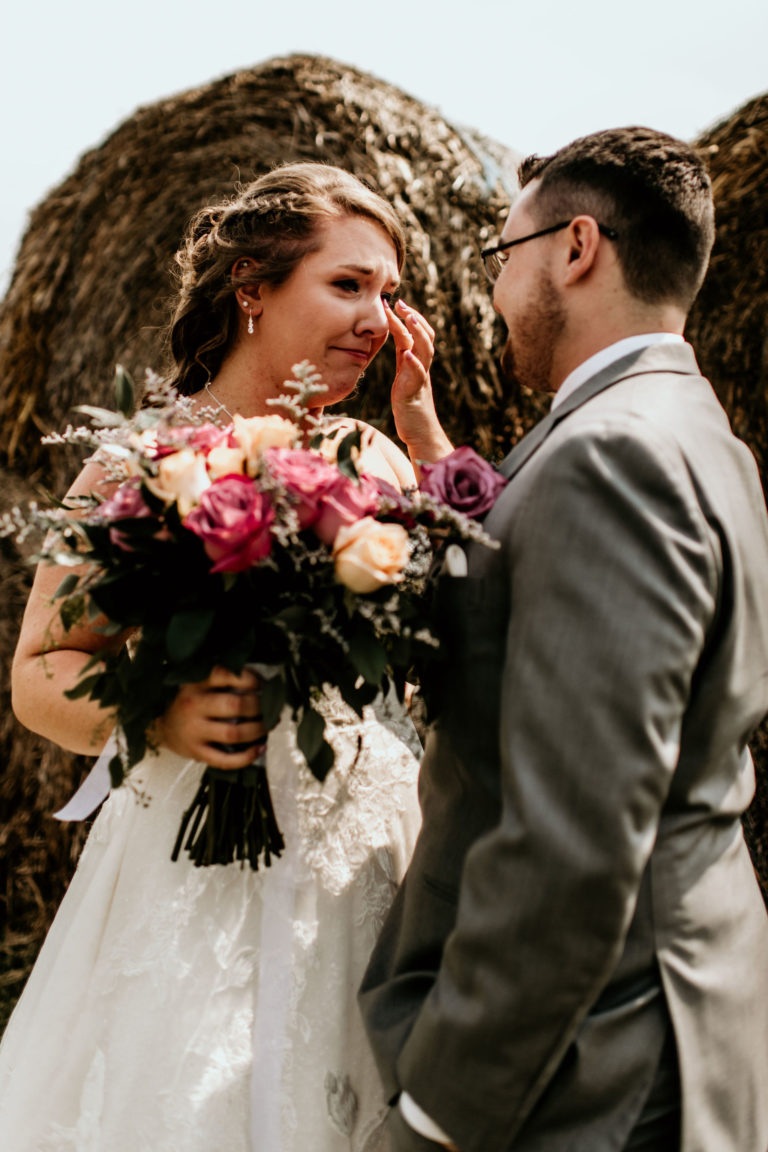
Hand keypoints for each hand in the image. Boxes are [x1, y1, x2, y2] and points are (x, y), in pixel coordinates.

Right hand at [153, 666, 264, 766]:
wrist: (162, 727)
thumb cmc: (190, 702)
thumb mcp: (200, 684)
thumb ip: (224, 680)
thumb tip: (262, 684)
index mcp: (196, 684)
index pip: (226, 675)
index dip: (251, 679)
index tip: (263, 685)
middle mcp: (194, 706)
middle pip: (235, 705)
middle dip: (259, 706)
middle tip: (270, 708)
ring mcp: (194, 731)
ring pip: (234, 733)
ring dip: (258, 730)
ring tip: (268, 726)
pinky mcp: (196, 752)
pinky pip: (225, 760)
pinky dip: (247, 757)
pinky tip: (260, 748)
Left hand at [387, 300, 452, 472]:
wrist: (421, 434)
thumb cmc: (411, 409)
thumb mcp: (404, 379)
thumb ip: (404, 360)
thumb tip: (400, 342)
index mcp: (416, 363)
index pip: (417, 334)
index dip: (409, 317)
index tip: (397, 302)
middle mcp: (421, 368)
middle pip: (424, 337)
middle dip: (414, 318)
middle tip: (401, 303)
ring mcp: (419, 380)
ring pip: (425, 352)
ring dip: (417, 334)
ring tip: (410, 319)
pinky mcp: (414, 395)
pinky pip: (418, 377)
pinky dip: (414, 364)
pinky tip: (407, 355)